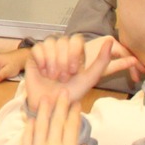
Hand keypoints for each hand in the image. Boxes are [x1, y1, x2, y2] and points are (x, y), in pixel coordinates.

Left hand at [16, 96, 94, 144]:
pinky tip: (32, 118)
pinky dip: (30, 126)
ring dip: (44, 110)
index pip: (72, 128)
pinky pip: (27, 137)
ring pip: (40, 125)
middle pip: (56, 122)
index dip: (74, 114)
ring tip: (46, 98)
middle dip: (60, 105)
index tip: (76, 103)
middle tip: (62, 92)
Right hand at [23, 35, 141, 110]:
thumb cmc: (72, 93)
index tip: (74, 71)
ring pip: (50, 43)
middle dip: (63, 61)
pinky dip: (41, 61)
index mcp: (76, 53)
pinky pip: (37, 48)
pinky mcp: (34, 55)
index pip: (76, 39)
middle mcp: (62, 50)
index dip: (74, 53)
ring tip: (52, 76)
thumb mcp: (90, 79)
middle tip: (63, 77)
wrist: (52, 105)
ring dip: (52, 62)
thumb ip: (102, 61)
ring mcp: (47, 51)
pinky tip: (43, 72)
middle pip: (63, 41)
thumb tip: (110, 41)